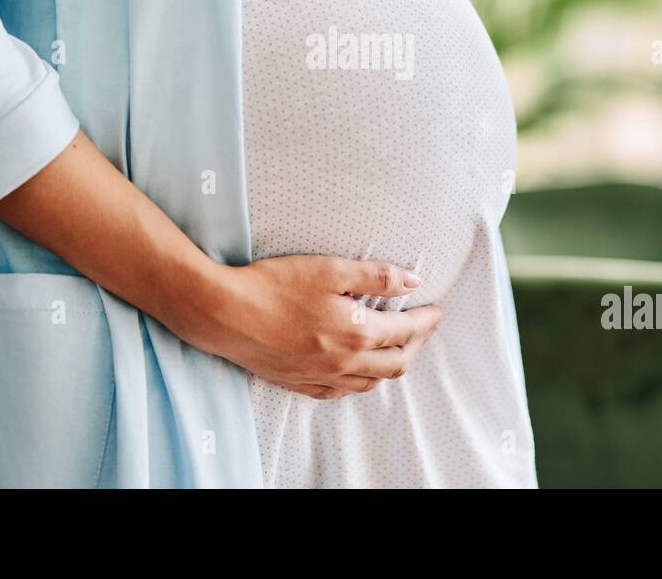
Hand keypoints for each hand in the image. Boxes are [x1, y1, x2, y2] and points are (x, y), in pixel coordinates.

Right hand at [189, 254, 443, 399]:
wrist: (225, 314)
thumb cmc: (275, 286)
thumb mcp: (330, 270)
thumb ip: (376, 276)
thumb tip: (413, 281)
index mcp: (357, 333)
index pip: (406, 331)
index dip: (426, 321)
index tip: (436, 311)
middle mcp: (344, 363)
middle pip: (395, 363)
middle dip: (415, 346)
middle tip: (422, 328)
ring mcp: (322, 377)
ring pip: (370, 382)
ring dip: (391, 366)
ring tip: (395, 348)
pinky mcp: (299, 383)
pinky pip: (341, 392)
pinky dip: (360, 382)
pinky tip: (356, 372)